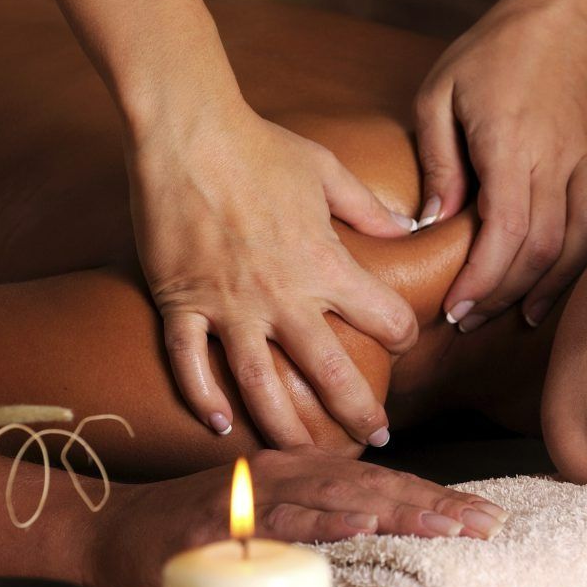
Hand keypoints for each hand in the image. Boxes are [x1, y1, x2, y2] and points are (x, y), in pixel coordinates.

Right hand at [92, 447, 506, 586]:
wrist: (115, 528)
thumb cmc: (194, 528)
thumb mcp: (267, 517)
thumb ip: (317, 520)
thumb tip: (376, 537)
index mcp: (302, 469)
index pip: (383, 482)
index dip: (436, 496)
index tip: (485, 516)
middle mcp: (286, 470)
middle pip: (375, 485)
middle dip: (436, 504)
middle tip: (488, 523)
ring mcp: (255, 491)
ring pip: (340, 496)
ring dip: (398, 509)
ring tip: (448, 525)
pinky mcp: (225, 519)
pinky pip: (282, 519)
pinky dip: (325, 521)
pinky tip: (363, 526)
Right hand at [132, 101, 419, 448]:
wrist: (187, 130)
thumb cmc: (259, 145)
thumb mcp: (327, 171)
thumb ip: (368, 209)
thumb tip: (406, 227)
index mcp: (324, 263)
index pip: (383, 316)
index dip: (401, 332)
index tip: (403, 341)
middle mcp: (281, 296)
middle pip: (329, 373)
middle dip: (357, 412)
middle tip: (374, 438)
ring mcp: (227, 305)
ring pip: (261, 385)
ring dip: (286, 427)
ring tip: (305, 456)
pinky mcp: (180, 303)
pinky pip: (190, 364)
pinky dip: (203, 398)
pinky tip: (220, 427)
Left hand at [414, 0, 586, 330]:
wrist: (563, 15)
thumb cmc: (491, 53)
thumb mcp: (439, 92)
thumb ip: (437, 158)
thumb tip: (434, 219)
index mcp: (509, 145)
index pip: (505, 231)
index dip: (482, 279)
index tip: (458, 308)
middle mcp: (557, 156)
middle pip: (543, 246)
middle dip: (507, 292)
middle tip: (475, 317)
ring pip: (584, 235)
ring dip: (555, 281)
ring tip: (524, 312)